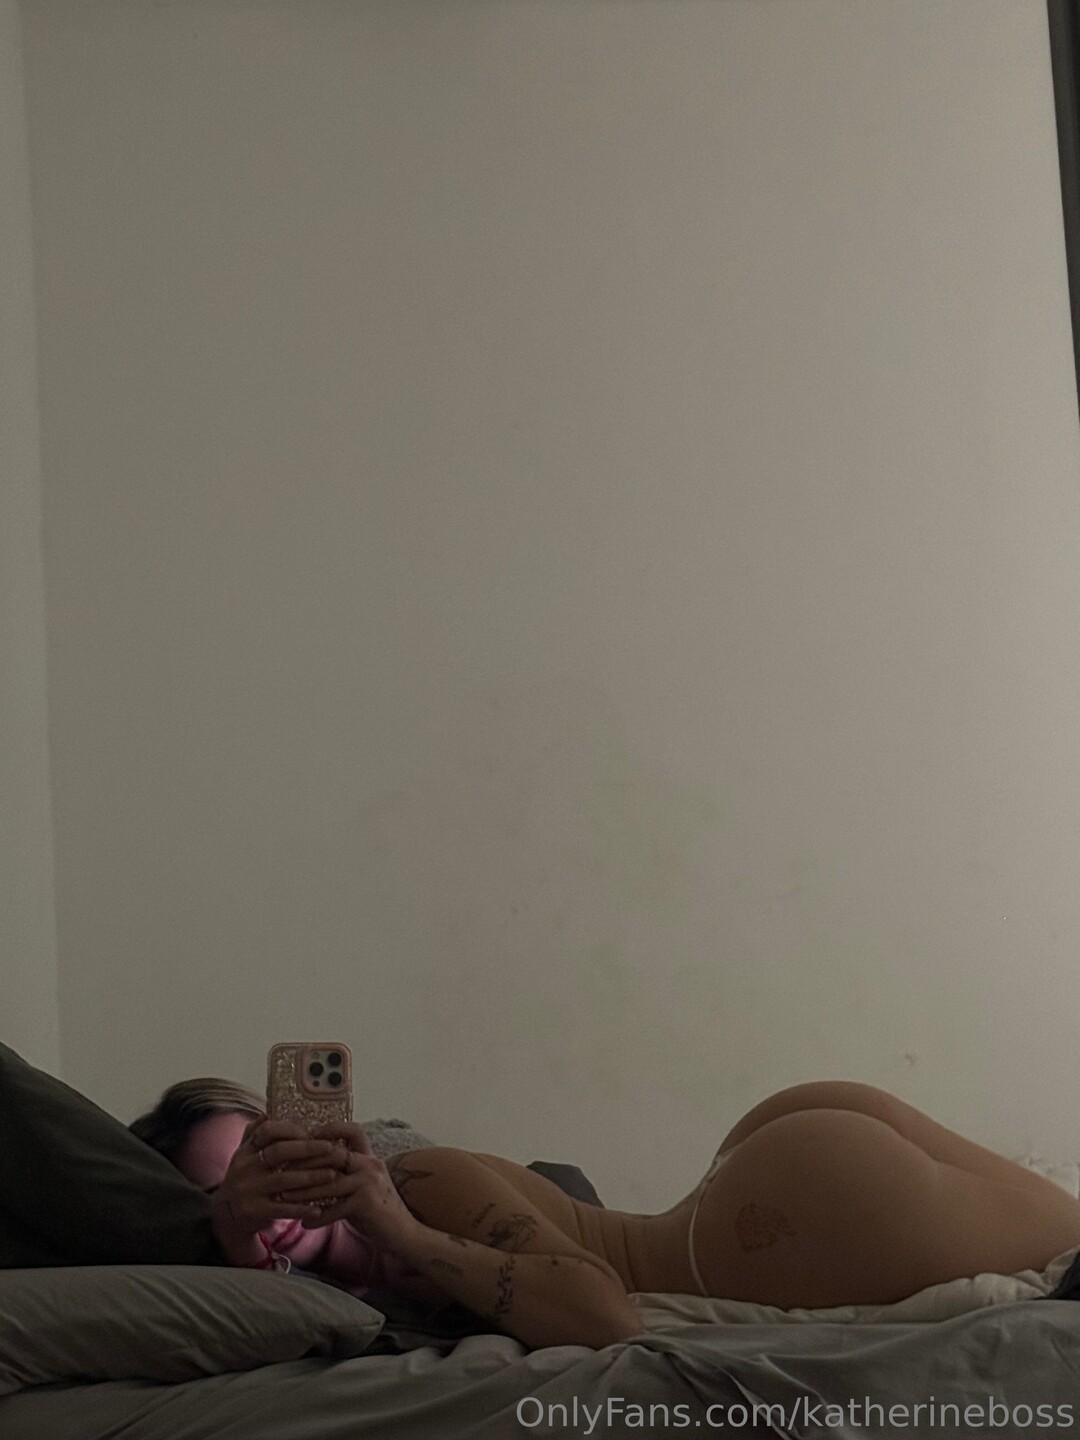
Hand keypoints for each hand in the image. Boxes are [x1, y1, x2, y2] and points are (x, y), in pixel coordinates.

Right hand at [211, 1118, 346, 1265]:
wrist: (225, 1216)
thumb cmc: (243, 1180)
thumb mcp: (243, 1156)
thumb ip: (253, 1135)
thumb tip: (266, 1113)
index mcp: (246, 1151)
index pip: (266, 1132)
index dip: (289, 1130)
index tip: (310, 1131)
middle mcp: (246, 1168)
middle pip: (278, 1152)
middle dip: (307, 1149)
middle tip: (331, 1148)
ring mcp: (250, 1190)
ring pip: (284, 1180)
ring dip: (311, 1177)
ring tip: (333, 1174)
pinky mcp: (255, 1211)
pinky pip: (282, 1209)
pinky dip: (301, 1209)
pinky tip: (318, 1209)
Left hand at [288, 1122, 417, 1249]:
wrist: (404, 1234)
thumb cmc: (378, 1212)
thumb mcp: (364, 1186)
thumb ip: (346, 1176)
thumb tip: (316, 1171)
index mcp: (370, 1157)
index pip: (353, 1131)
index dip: (330, 1129)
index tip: (306, 1137)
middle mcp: (371, 1164)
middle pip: (333, 1153)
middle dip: (306, 1161)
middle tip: (282, 1170)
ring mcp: (369, 1182)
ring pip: (329, 1182)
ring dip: (304, 1191)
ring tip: (284, 1197)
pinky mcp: (366, 1203)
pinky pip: (334, 1208)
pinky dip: (318, 1217)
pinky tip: (305, 1224)